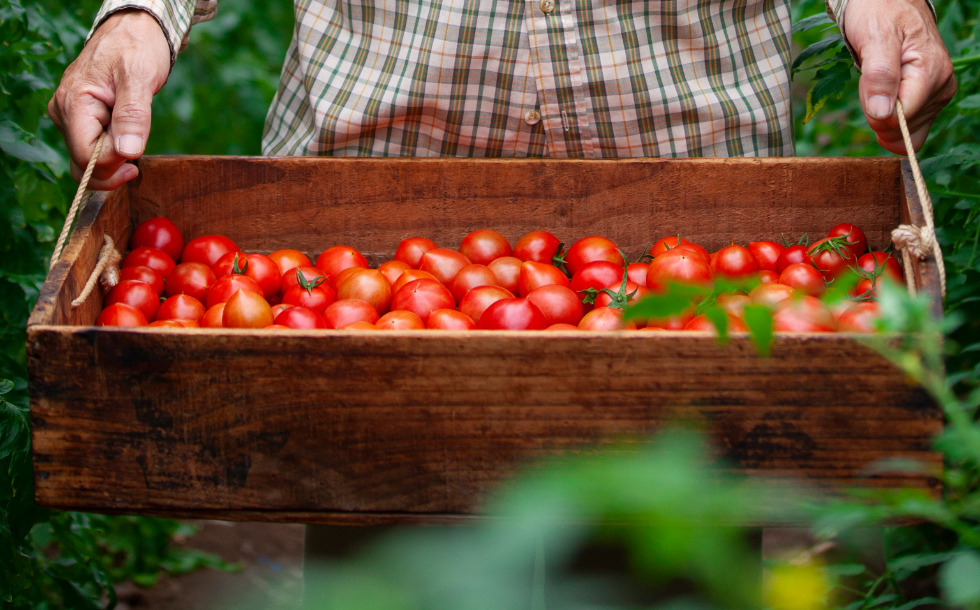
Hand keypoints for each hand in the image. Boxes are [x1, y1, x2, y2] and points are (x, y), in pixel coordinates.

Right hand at [48, 10, 170, 189]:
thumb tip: (127, 151)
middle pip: (83, 163)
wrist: (133, 31)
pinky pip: (92, 148)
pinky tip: (126, 139)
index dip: (112, 164)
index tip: (136, 157)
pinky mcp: (81, 120)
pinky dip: (111, 152)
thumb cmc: (136, 49)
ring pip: (87, 159)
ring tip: (133, 139)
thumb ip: (132, 115)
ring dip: (113, 160)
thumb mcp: (140, 78)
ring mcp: (70, 117)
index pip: (86, 156)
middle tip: (137, 160)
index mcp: (74, 103)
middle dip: (112, 167)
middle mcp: (64, 113)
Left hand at [844, 0, 955, 153]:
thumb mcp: (875, 39)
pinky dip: (887, 113)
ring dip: (880, 110)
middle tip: (873, 77)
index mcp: (931, 75)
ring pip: (902, 131)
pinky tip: (884, 89)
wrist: (889, 2)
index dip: (876, 112)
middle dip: (877, 110)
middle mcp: (940, 88)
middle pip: (901, 129)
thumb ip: (879, 76)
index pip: (900, 121)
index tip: (870, 83)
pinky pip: (905, 126)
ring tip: (879, 77)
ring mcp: (936, 96)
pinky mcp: (928, 100)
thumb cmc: (881, 15)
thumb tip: (883, 115)